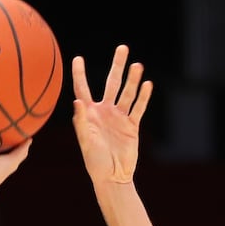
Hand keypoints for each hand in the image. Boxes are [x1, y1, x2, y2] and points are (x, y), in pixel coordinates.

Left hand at [71, 45, 152, 184]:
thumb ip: (81, 121)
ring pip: (127, 93)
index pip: (83, 89)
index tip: (78, 58)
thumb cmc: (94, 162)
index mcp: (89, 114)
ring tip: (138, 65)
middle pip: (112, 84)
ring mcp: (119, 117)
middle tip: (123, 48)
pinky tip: (147, 84)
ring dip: (133, 79)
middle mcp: (104, 112)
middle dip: (117, 66)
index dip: (80, 74)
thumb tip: (77, 101)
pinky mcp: (131, 126)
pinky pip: (138, 108)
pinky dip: (143, 97)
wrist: (113, 177)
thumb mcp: (85, 141)